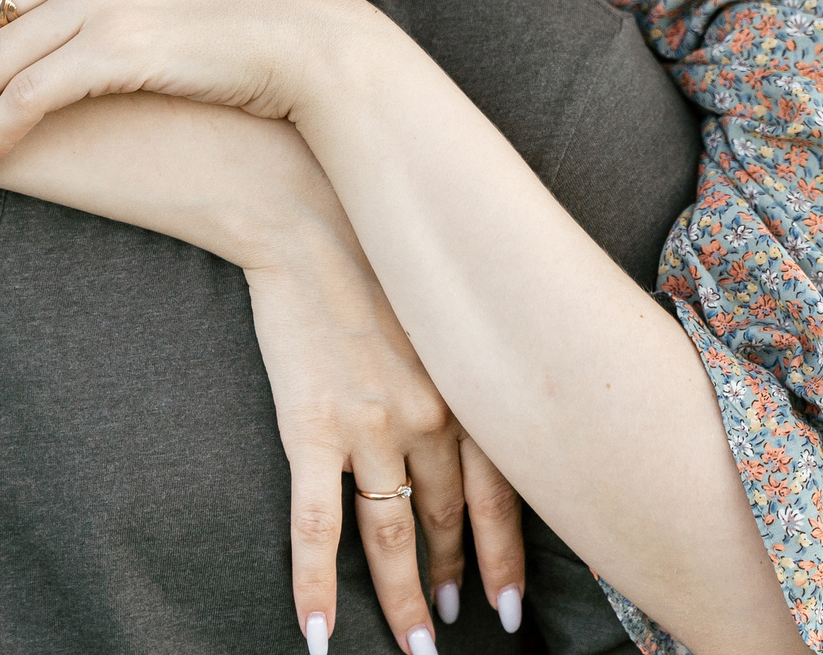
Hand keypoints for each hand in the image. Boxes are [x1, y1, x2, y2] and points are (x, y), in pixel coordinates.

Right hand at [248, 227, 528, 649]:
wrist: (308, 211)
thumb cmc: (380, 248)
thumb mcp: (445, 302)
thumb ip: (468, 356)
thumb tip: (489, 395)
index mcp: (470, 384)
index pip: (503, 492)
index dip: (507, 556)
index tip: (514, 606)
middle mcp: (432, 415)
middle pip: (447, 520)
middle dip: (454, 581)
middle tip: (457, 630)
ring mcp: (371, 426)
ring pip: (393, 535)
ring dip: (404, 597)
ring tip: (414, 644)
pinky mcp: (311, 428)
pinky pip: (317, 526)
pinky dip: (317, 585)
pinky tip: (318, 631)